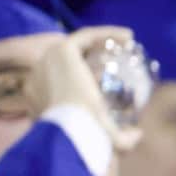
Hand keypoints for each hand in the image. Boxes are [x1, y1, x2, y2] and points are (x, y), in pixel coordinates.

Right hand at [27, 27, 140, 153]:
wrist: (72, 132)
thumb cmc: (84, 140)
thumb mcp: (103, 142)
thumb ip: (121, 142)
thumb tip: (137, 134)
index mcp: (40, 101)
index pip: (61, 82)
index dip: (88, 76)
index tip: (115, 76)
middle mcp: (38, 80)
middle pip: (68, 62)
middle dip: (94, 57)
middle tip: (121, 59)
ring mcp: (46, 63)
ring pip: (76, 46)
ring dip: (101, 41)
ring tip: (126, 45)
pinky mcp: (60, 52)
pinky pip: (84, 36)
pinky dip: (106, 33)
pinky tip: (128, 36)